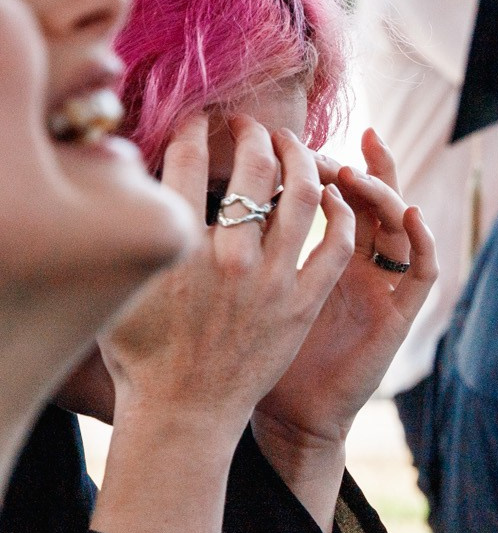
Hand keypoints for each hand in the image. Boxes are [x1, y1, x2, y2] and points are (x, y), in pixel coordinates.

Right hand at [101, 116, 352, 431]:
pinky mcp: (304, 302)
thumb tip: (139, 180)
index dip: (196, 132)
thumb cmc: (142, 352)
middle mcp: (229, 258)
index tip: (201, 121)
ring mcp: (272, 280)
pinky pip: (335, 243)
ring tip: (296, 145)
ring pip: (302, 196)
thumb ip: (140, 233)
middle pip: (253, 170)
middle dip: (254, 135)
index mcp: (178, 249)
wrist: (183, 411)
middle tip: (252, 126)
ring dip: (303, 160)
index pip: (189, 165)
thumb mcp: (123, 286)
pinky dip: (339, 211)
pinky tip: (333, 194)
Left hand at [256, 129, 437, 526]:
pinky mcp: (398, 318)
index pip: (330, 198)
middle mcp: (357, 269)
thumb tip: (169, 208)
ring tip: (356, 172)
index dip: (320, 164)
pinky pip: (423, 273)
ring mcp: (382, 291)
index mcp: (318, 261)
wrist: (284, 421)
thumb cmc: (248, 364)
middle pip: (371, 202)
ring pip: (400, 226)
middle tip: (330, 143)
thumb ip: (220, 255)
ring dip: (384, 194)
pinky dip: (423, 240)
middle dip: (356, 165)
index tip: (291, 139)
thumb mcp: (233, 299)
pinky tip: (410, 212)